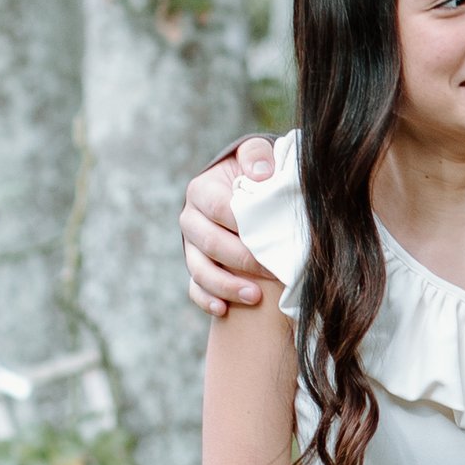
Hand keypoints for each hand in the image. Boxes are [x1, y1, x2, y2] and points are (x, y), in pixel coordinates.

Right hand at [181, 139, 273, 318]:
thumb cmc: (254, 172)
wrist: (245, 192)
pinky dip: (206, 300)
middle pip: (209, 243)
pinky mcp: (196, 268)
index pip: (217, 207)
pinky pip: (194, 289)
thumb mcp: (254, 154)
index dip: (242, 222)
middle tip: (273, 270)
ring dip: (225, 286)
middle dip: (241, 259)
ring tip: (254, 296)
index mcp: (202, 190)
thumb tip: (263, 175)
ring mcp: (191, 247)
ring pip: (199, 270)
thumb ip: (257, 155)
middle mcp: (191, 219)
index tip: (271, 234)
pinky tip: (224, 310)